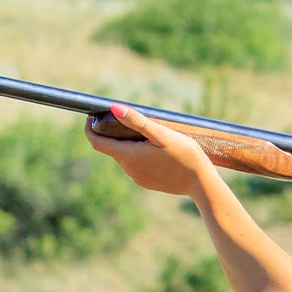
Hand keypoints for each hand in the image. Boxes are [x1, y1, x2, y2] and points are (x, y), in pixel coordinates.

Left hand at [85, 105, 215, 197]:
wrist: (201, 183)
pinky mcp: (147, 183)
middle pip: (112, 148)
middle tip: (127, 118)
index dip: (90, 128)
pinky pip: (136, 166)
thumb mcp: (161, 134)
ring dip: (128, 144)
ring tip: (146, 133)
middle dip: (113, 133)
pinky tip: (156, 150)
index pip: (97, 142)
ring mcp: (137, 178)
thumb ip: (136, 121)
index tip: (91, 116)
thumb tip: (114, 108)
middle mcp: (129, 170)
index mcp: (128, 156)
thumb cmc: (184, 155)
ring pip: (124, 156)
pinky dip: (138, 154)